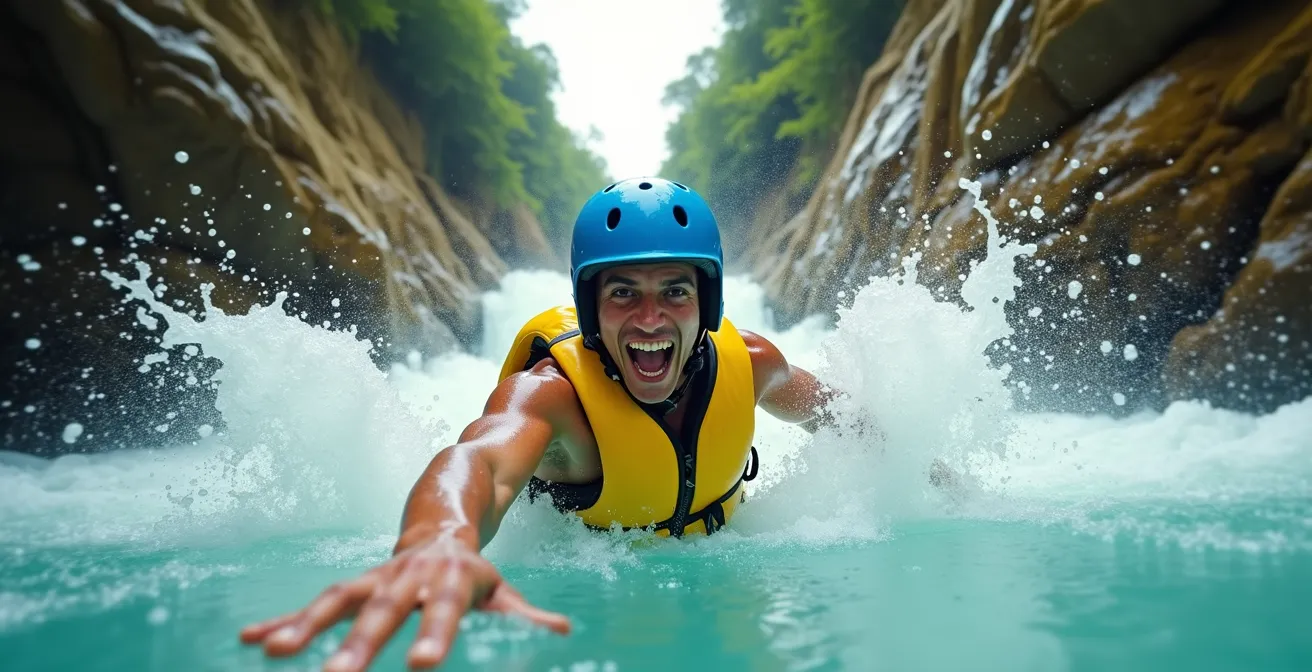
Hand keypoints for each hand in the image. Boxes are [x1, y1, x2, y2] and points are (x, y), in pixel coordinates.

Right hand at [238, 539, 570, 669]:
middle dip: (358, 644)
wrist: (443, 526)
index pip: (444, 610)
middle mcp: (408, 577)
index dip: (434, 635)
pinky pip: (314, 605)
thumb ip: (527, 617)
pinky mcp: (352, 586)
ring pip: (338, 601)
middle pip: (382, 611)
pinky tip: (250, 639)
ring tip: (272, 653)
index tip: (423, 665)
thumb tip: (562, 632)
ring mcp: (376, 579)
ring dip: (304, 627)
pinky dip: (282, 621)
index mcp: (452, 580)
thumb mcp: (504, 593)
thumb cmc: (474, 576)